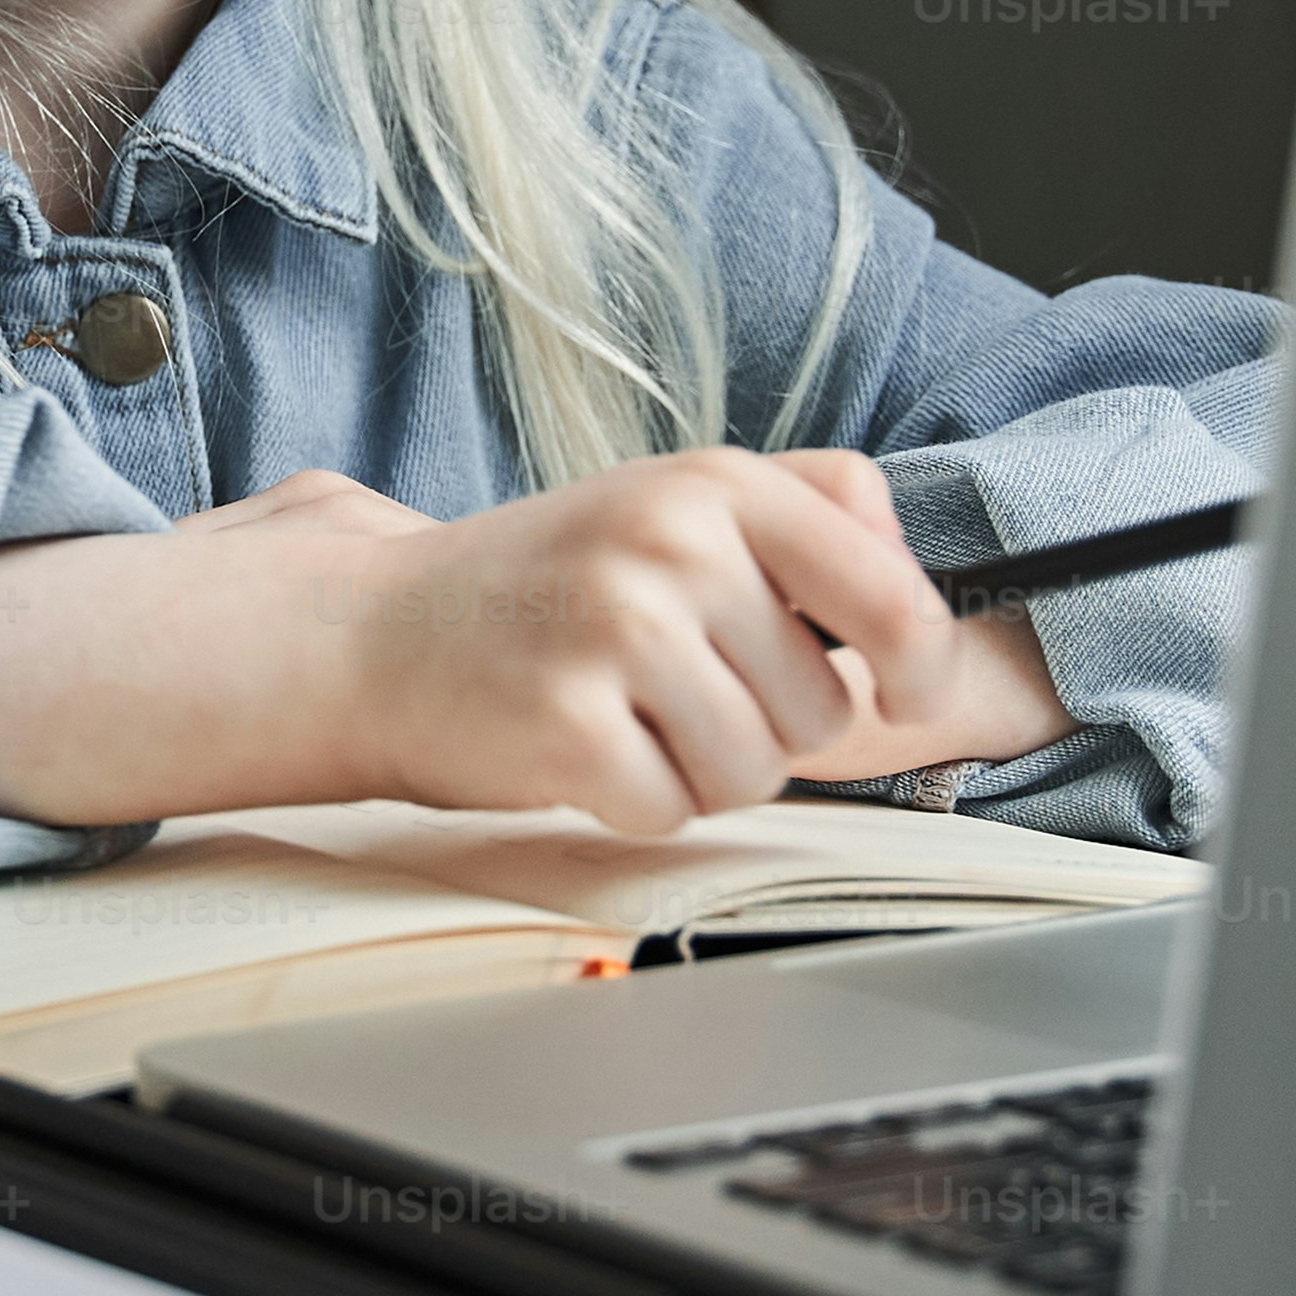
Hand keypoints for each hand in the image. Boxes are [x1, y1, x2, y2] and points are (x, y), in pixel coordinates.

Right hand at [304, 447, 976, 836]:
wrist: (372, 632)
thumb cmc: (541, 581)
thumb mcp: (673, 502)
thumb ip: (805, 514)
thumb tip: (917, 590)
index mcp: (716, 485)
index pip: (885, 587)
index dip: (923, 662)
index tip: (915, 694)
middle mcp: (673, 546)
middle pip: (822, 710)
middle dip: (764, 726)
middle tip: (672, 687)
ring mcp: (619, 633)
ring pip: (755, 771)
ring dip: (699, 770)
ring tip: (624, 714)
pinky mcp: (571, 724)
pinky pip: (673, 810)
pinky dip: (634, 802)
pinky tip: (581, 749)